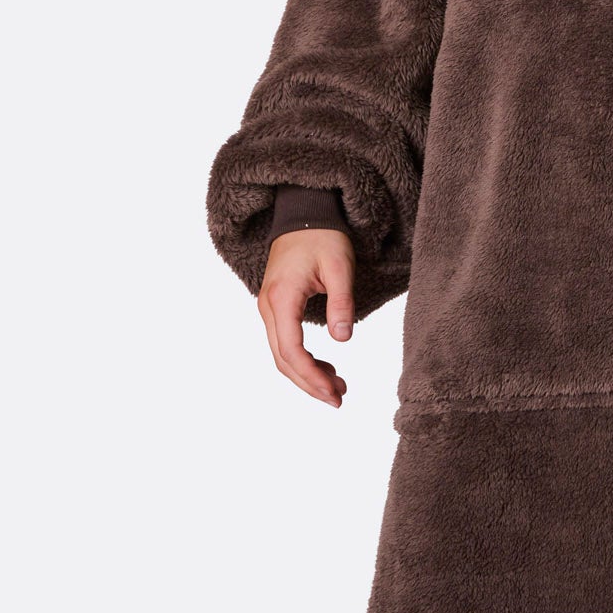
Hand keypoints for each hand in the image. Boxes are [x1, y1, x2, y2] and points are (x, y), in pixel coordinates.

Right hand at [258, 225, 355, 405]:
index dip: (311, 376)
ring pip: (282, 353)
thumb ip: (342, 302)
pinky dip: (303, 359)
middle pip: (282, 358)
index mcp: (282, 297)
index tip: (333, 392)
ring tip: (337, 387)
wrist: (304, 213)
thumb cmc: (324, 236)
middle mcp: (268, 306)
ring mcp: (269, 307)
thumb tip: (344, 339)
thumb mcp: (340, 266)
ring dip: (306, 374)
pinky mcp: (277, 306)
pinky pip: (284, 341)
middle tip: (338, 399)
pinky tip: (325, 367)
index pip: (290, 350)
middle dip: (309, 383)